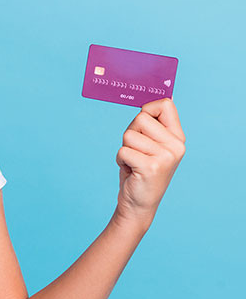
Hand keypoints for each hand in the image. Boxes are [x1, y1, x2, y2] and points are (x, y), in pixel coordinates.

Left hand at [113, 97, 185, 229]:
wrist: (139, 203)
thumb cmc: (140, 169)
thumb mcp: (151, 144)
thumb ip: (155, 123)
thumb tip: (166, 94)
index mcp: (178, 138)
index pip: (165, 104)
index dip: (147, 109)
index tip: (142, 125)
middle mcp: (176, 146)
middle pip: (141, 118)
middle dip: (131, 133)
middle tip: (136, 151)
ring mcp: (165, 157)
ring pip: (129, 135)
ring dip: (125, 148)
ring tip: (134, 161)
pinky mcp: (151, 167)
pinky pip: (123, 150)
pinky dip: (120, 159)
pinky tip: (130, 170)